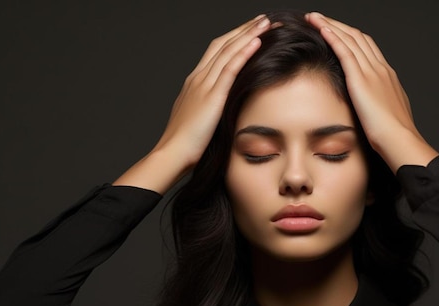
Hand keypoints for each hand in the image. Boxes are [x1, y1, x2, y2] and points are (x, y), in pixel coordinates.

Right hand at [113, 14, 271, 192]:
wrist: (172, 153)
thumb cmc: (185, 145)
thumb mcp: (200, 121)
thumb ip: (210, 110)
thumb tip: (224, 111)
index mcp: (195, 83)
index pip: (216, 51)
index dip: (234, 38)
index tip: (251, 31)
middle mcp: (198, 78)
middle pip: (223, 44)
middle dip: (244, 29)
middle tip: (263, 19)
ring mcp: (203, 85)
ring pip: (228, 51)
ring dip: (248, 34)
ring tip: (266, 23)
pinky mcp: (211, 96)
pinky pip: (230, 68)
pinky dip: (243, 52)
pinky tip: (257, 41)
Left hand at [305, 12, 437, 170]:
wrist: (399, 139)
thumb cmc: (393, 136)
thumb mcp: (386, 115)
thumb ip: (377, 106)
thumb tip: (370, 109)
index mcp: (386, 76)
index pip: (367, 47)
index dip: (350, 36)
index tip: (335, 30)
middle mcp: (380, 69)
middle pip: (357, 37)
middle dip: (337, 25)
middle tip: (319, 18)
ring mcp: (372, 72)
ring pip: (350, 39)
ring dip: (330, 25)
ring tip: (314, 18)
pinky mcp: (361, 79)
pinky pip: (345, 51)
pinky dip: (333, 37)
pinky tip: (322, 28)